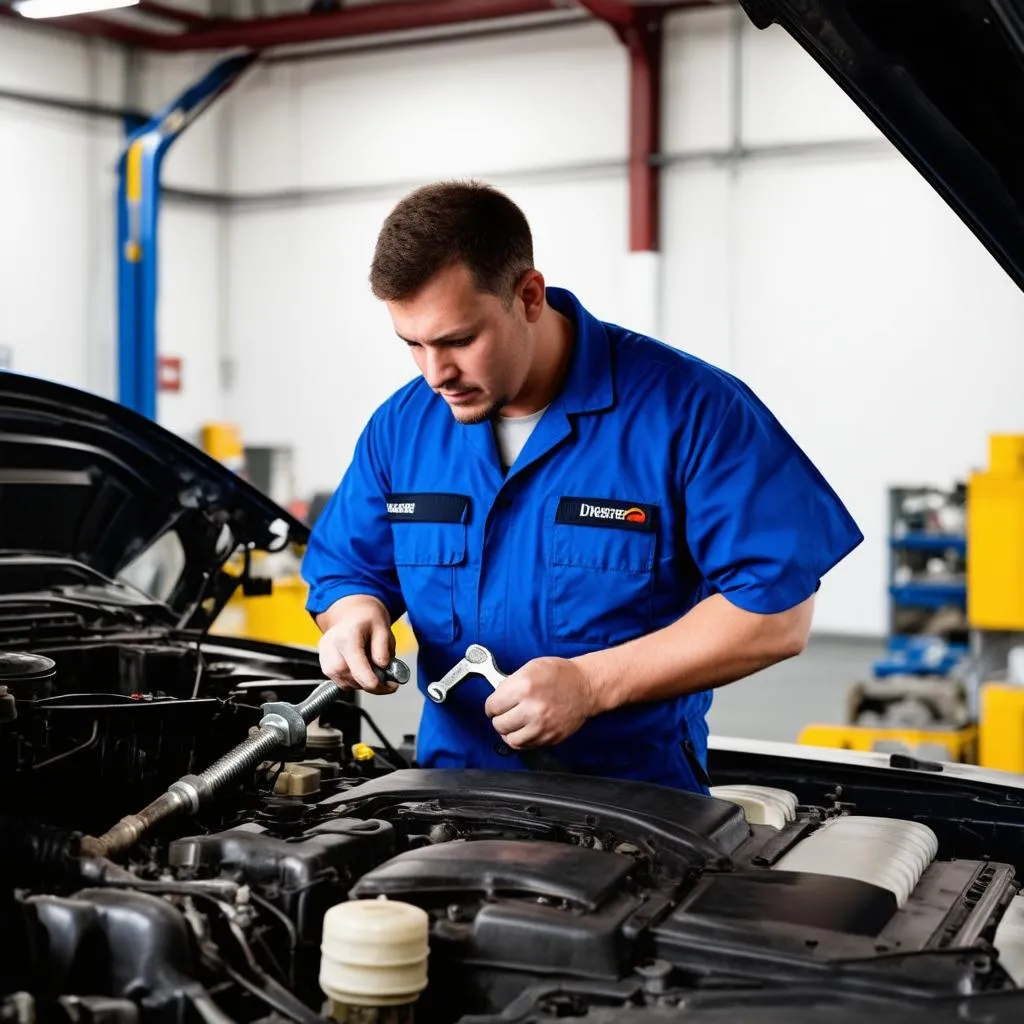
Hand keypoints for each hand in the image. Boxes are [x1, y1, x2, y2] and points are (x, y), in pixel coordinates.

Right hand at [316, 595, 397, 694]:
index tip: (390, 686)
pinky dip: (354, 681)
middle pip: (349, 678)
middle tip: (387, 680)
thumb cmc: (368, 620)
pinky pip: (340, 682)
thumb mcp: (384, 629)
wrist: (353, 613)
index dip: (374, 683)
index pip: (358, 668)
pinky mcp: (323, 664)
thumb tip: (382, 670)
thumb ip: (383, 650)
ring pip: (344, 683)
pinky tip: (363, 669)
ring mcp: (324, 656)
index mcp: (346, 636)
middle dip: (369, 684)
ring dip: (362, 683)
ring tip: (374, 671)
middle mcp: (330, 647)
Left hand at [484, 657, 598, 748]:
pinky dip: (522, 738)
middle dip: (499, 718)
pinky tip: (526, 728)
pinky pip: (526, 745)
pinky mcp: (550, 737)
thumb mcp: (530, 668)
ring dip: (509, 732)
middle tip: (504, 713)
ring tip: (513, 723)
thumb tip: (496, 698)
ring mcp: (542, 726)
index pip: (492, 706)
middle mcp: (532, 709)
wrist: (586, 686)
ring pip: (511, 740)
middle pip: (499, 724)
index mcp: (524, 687)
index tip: (495, 706)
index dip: (492, 706)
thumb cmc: (559, 674)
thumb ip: (510, 684)